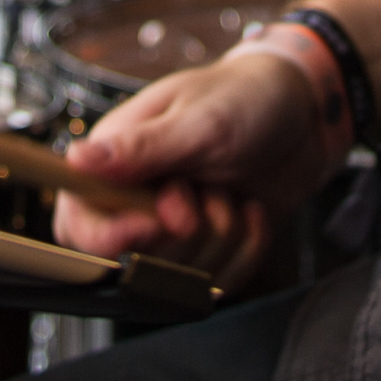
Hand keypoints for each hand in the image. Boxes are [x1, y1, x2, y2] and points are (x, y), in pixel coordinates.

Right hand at [53, 49, 343, 288]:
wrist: (303, 113)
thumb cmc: (245, 97)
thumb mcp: (198, 120)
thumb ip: (140, 148)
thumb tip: (77, 160)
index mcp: (118, 158)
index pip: (77, 222)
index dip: (108, 237)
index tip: (154, 223)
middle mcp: (138, 198)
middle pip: (135, 259)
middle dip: (186, 231)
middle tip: (207, 189)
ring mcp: (175, 229)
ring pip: (182, 276)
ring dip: (222, 235)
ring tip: (229, 191)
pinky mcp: (210, 250)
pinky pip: (220, 282)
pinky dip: (247, 248)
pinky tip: (250, 210)